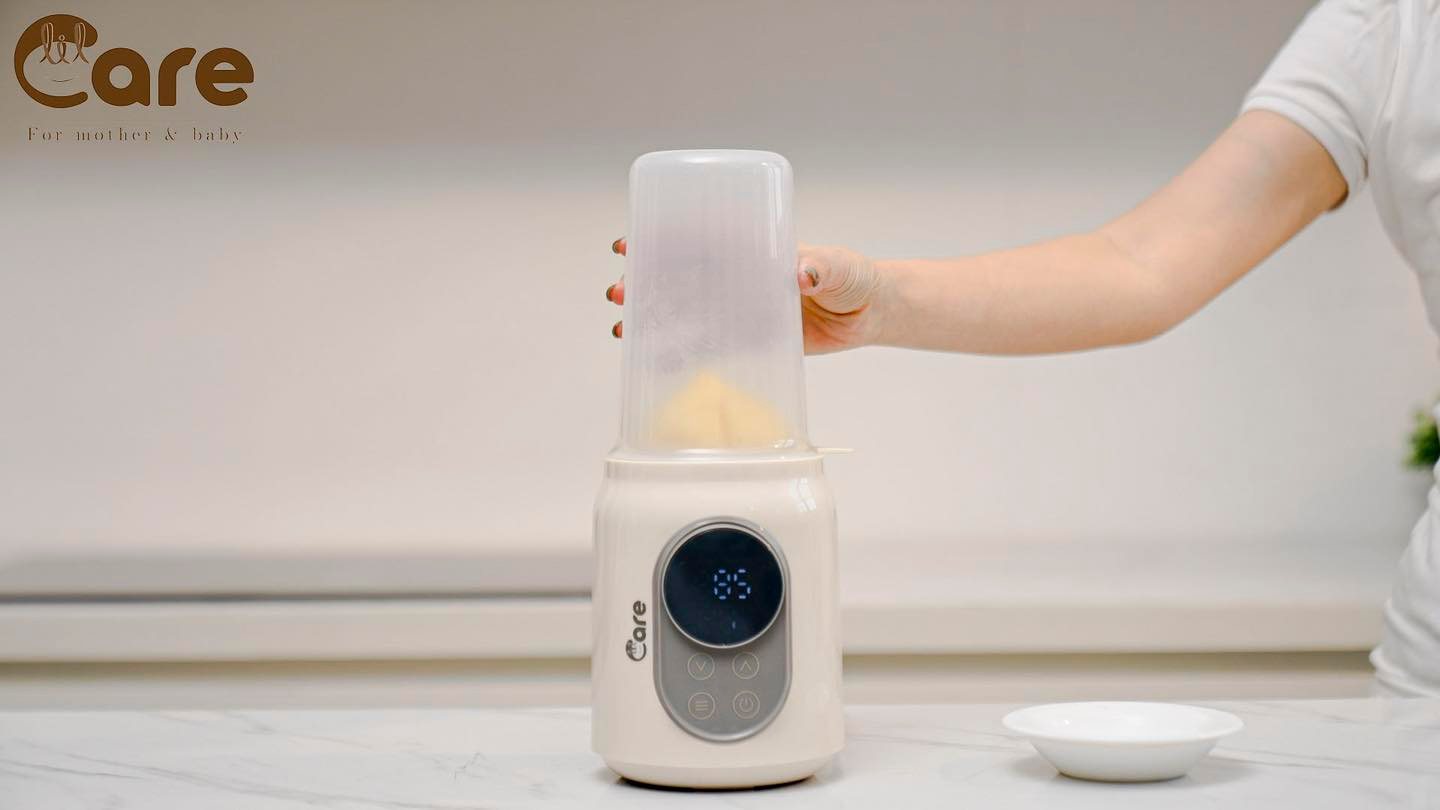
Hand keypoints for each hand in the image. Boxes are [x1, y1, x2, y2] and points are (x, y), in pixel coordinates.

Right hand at [605, 238, 883, 353]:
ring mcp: (741, 307)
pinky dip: (677, 350)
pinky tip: (651, 357)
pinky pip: (708, 344)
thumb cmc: (855, 279)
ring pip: (686, 309)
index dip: (660, 239)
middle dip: (644, 280)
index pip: (699, 238)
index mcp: (753, 248)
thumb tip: (802, 272)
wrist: (869, 316)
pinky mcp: (750, 338)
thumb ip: (823, 266)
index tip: (629, 241)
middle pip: (681, 274)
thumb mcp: (840, 267)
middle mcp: (740, 275)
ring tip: (622, 326)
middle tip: (619, 291)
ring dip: (652, 315)